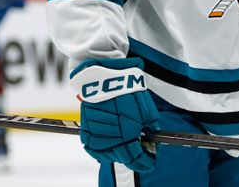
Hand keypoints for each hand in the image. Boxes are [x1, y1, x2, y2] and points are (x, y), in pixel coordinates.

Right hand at [70, 57, 160, 171]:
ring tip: (125, 150)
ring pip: (108, 156)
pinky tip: (110, 148)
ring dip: (117, 155)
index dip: (145, 161)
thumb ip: (151, 127)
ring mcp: (98, 136)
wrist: (106, 78)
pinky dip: (102, 152)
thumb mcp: (148, 110)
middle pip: (122, 158)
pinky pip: (94, 149)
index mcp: (129, 134)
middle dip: (133, 157)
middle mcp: (112, 139)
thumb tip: (152, 136)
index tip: (150, 161)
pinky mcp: (86, 131)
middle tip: (139, 154)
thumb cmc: (129, 91)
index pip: (136, 158)